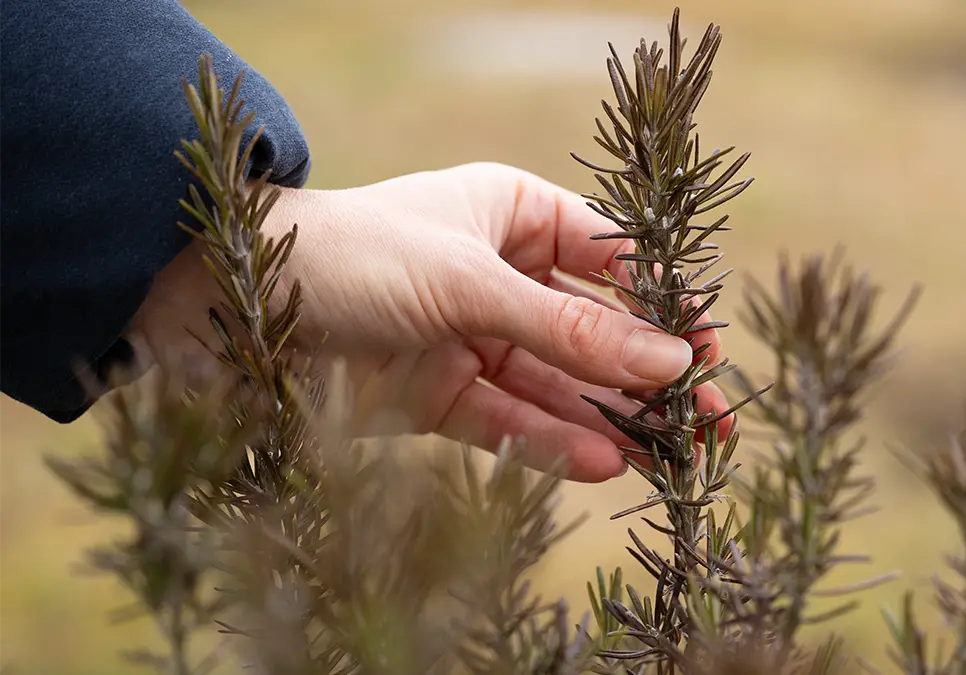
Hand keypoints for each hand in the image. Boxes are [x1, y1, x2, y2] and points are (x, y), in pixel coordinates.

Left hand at [128, 162, 731, 481]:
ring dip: (612, 418)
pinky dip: (552, 442)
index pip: (613, 260)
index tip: (709, 348)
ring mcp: (471, 339)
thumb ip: (568, 330)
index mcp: (513, 215)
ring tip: (672, 456)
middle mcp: (500, 276)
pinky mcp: (439, 398)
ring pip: (557, 384)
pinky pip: (509, 423)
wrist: (224, 306)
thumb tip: (670, 362)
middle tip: (711, 422)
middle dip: (650, 376)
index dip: (666, 303)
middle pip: (594, 331)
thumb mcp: (469, 283)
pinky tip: (605, 463)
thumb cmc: (348, 256)